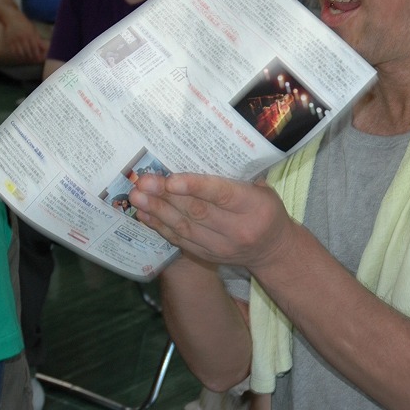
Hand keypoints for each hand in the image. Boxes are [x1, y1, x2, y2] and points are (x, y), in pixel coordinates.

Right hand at [2, 15, 46, 63]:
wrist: (12, 17)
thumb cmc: (25, 24)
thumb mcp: (33, 29)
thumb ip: (38, 39)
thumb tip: (44, 47)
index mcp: (30, 33)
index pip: (34, 47)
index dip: (37, 54)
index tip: (38, 58)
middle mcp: (22, 36)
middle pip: (28, 50)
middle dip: (31, 56)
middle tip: (33, 59)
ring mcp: (15, 38)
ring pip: (20, 52)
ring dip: (24, 56)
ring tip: (26, 57)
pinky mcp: (9, 40)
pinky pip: (13, 50)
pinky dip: (17, 54)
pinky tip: (19, 54)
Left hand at [130, 173, 293, 269]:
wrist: (273, 250)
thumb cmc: (265, 209)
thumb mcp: (262, 190)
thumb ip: (235, 177)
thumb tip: (198, 153)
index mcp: (255, 207)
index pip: (221, 195)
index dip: (194, 187)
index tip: (171, 179)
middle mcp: (238, 229)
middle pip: (197, 211)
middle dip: (166, 196)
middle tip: (143, 182)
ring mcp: (221, 247)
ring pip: (184, 227)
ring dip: (157, 211)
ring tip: (137, 197)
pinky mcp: (208, 256)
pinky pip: (180, 240)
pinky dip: (160, 227)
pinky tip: (145, 214)